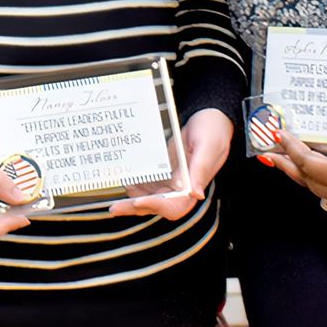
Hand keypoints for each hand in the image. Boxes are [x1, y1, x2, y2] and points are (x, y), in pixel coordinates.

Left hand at [109, 108, 234, 220]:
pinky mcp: (163, 172)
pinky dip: (133, 185)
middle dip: (134, 208)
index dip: (156, 206)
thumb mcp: (207, 147)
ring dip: (130, 200)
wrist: (208, 118)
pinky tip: (122, 179)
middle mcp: (181, 187)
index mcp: (194, 185)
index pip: (174, 206)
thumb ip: (200, 170)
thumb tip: (196, 195)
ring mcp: (170, 181)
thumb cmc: (212, 131)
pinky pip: (145, 184)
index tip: (138, 201)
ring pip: (148, 198)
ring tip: (114, 198)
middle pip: (156, 205)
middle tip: (114, 208)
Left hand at [259, 129, 326, 216]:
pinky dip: (318, 184)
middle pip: (305, 179)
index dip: (291, 148)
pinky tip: (313, 176)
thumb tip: (318, 136)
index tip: (279, 135)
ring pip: (315, 189)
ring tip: (286, 162)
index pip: (307, 162)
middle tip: (270, 152)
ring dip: (300, 175)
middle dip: (286, 165)